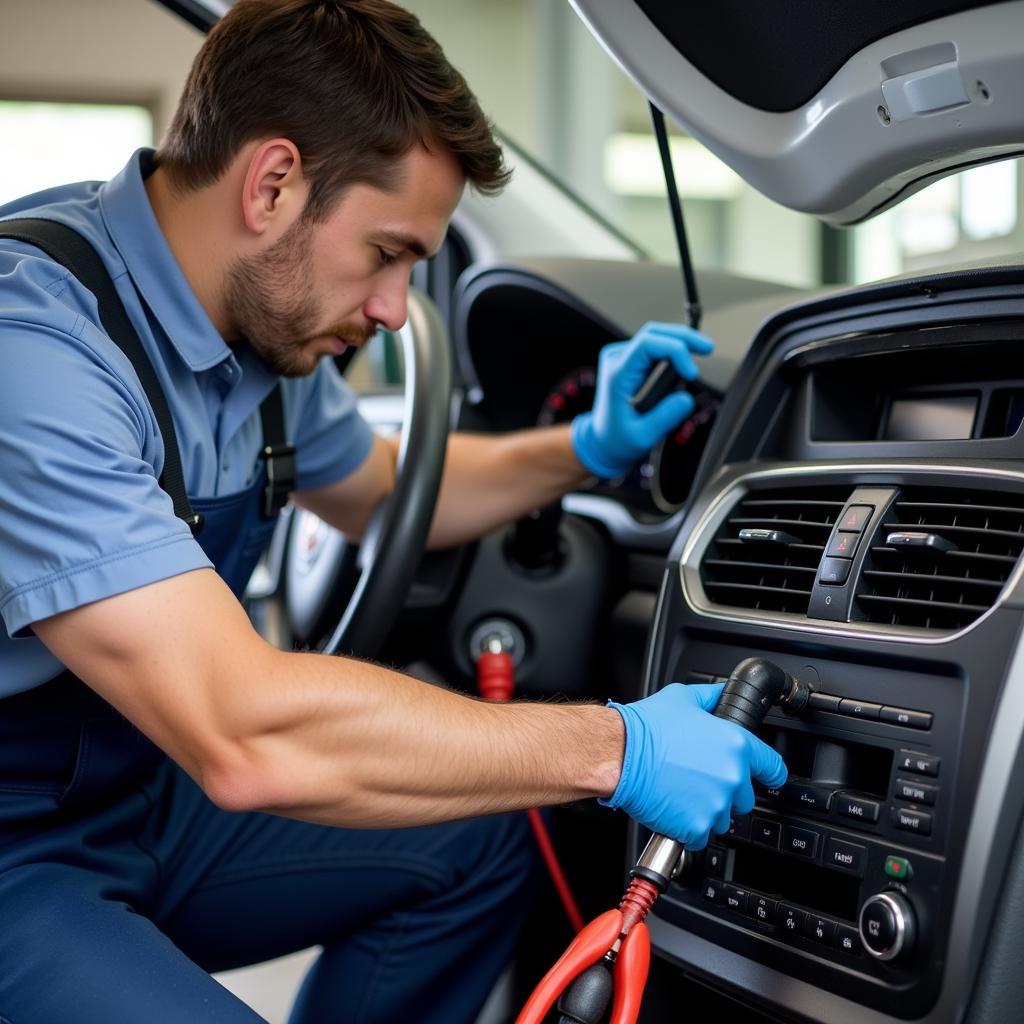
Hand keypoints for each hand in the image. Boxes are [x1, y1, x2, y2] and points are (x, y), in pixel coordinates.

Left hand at [571, 321, 712, 478]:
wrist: (602, 441)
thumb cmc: (618, 439)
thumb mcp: (641, 436)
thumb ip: (664, 418)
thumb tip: (685, 398)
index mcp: (617, 375)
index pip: (647, 345)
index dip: (674, 351)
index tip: (691, 373)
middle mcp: (617, 360)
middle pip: (653, 333)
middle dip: (683, 337)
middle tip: (707, 348)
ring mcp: (622, 359)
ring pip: (655, 335)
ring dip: (680, 340)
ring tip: (703, 349)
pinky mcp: (630, 362)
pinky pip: (654, 346)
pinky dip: (673, 349)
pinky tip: (688, 357)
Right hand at [602, 683, 787, 848]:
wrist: (618, 754)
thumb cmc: (646, 728)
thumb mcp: (682, 698)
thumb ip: (710, 698)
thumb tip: (720, 695)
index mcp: (735, 745)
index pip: (773, 767)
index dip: (768, 771)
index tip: (766, 776)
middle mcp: (731, 776)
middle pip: (745, 797)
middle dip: (726, 791)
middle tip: (699, 780)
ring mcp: (715, 805)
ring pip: (722, 818)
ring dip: (707, 810)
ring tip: (682, 793)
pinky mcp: (696, 828)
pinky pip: (701, 836)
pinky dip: (688, 828)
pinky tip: (673, 809)